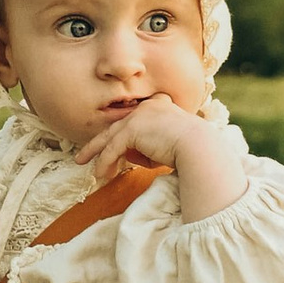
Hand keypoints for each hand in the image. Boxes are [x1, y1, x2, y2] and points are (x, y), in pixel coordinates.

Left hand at [74, 95, 246, 223]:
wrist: (199, 148)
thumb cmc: (190, 151)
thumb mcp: (166, 148)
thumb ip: (147, 148)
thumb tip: (128, 157)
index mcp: (159, 107)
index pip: (133, 121)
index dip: (120, 135)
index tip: (111, 147)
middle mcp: (147, 108)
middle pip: (116, 127)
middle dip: (98, 142)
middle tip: (84, 154)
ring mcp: (138, 116)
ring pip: (110, 137)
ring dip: (97, 155)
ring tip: (86, 167)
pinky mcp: (132, 129)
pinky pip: (113, 148)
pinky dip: (104, 162)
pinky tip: (100, 175)